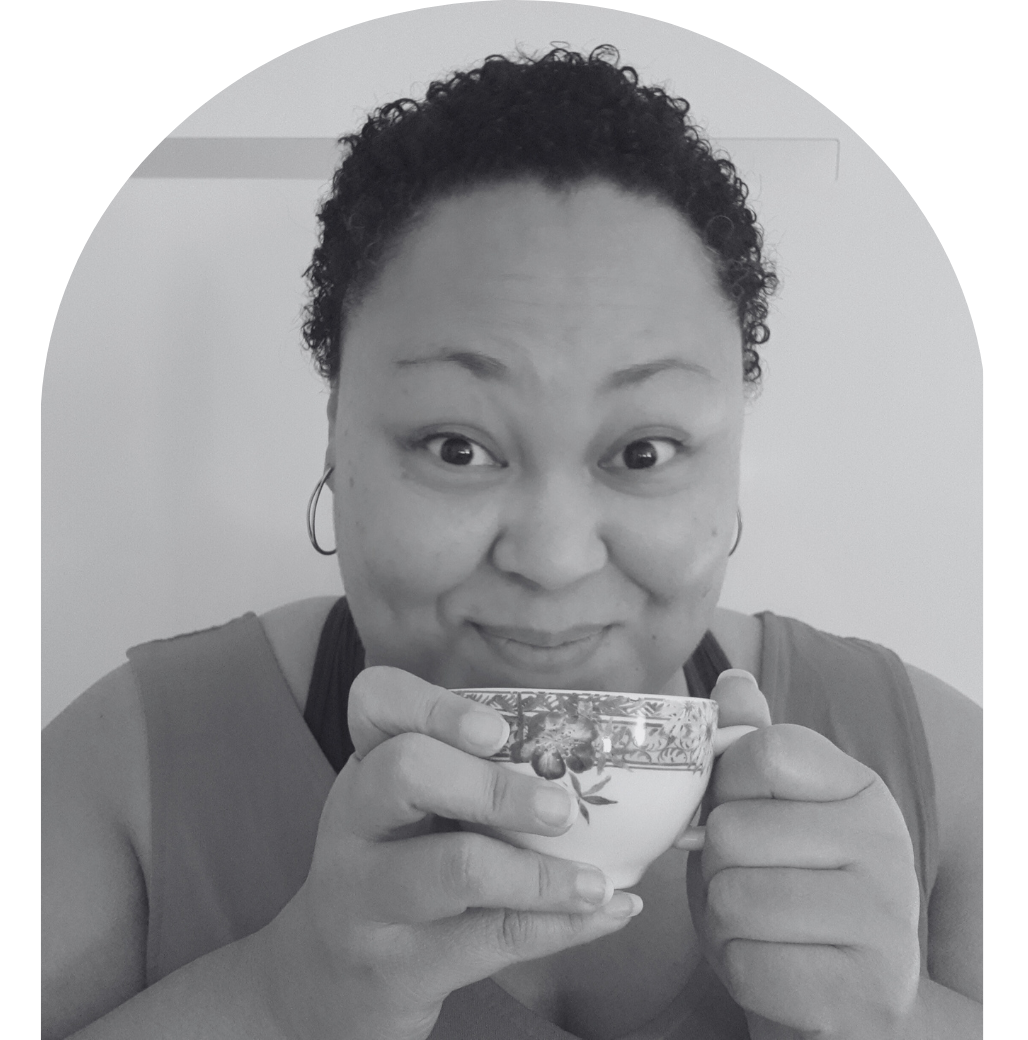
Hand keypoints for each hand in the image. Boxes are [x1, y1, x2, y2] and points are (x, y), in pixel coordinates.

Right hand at [260, 666, 641, 1039]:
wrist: (330, 975)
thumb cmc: (396, 864)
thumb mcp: (409, 807)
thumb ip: (472, 774)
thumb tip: (589, 758)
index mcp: (366, 763)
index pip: (376, 702)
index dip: (436, 706)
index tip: (499, 731)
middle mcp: (355, 820)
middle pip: (405, 772)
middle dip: (494, 787)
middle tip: (562, 810)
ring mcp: (367, 896)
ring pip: (454, 869)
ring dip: (541, 875)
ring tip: (596, 882)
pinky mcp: (399, 964)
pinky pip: (490, 939)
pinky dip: (561, 926)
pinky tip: (605, 912)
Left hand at [684, 672, 921, 1039]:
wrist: (839, 992)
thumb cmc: (786, 885)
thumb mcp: (764, 808)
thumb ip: (747, 745)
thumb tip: (732, 678)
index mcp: (862, 788)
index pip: (762, 751)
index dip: (725, 785)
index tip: (743, 811)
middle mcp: (887, 846)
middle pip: (731, 830)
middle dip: (715, 866)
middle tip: (746, 882)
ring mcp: (886, 924)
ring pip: (733, 899)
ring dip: (722, 920)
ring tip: (758, 925)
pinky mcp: (865, 993)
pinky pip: (748, 965)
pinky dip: (740, 969)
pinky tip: (773, 966)